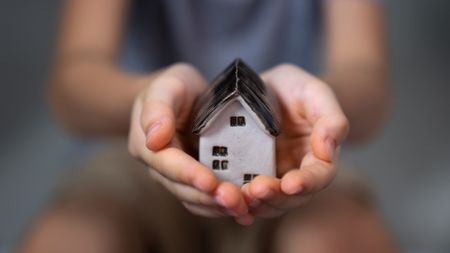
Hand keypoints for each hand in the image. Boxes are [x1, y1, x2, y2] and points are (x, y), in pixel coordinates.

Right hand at [128, 64, 251, 222]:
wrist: (182, 97)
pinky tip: (247, 208)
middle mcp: (160, 168)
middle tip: (236, 201)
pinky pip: (208, 199)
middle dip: (209, 197)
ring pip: (196, 200)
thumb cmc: (174, 87)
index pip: (167, 164)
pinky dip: (225, 206)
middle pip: (183, 189)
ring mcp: (178, 177)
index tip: (211, 183)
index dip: (189, 175)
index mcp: (148, 146)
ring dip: (219, 207)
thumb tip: (154, 138)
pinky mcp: (196, 181)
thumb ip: (158, 108)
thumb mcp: (166, 86)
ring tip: (245, 208)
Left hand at [242, 64, 348, 217]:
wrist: (263, 89)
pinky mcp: (248, 176)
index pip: (320, 176)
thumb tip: (329, 149)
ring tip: (242, 195)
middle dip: (276, 197)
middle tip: (257, 189)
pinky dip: (239, 202)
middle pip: (293, 197)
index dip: (308, 182)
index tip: (291, 184)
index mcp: (318, 155)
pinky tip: (227, 201)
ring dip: (257, 203)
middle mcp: (296, 172)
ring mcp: (272, 177)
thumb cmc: (294, 88)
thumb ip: (330, 118)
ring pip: (269, 202)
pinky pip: (246, 195)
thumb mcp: (313, 92)